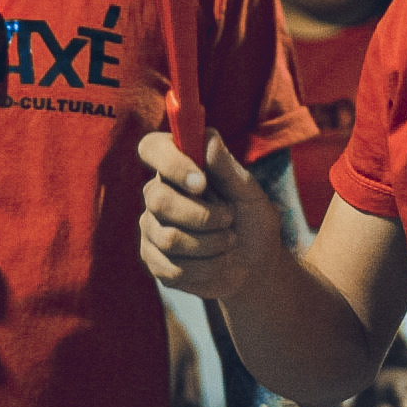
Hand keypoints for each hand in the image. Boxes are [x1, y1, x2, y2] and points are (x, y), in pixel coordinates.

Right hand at [138, 131, 280, 298]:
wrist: (255, 266)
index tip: (202, 182)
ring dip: (211, 244)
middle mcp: (157, 193)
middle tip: (229, 219)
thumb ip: (227, 167)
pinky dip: (206, 267)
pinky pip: (172, 268)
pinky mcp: (153, 260)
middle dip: (203, 216)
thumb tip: (208, 138)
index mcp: (177, 167)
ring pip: (169, 238)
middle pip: (159, 200)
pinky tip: (217, 263)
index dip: (171, 162)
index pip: (152, 148)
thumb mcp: (249, 193)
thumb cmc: (251, 220)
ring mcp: (151, 228)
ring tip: (228, 241)